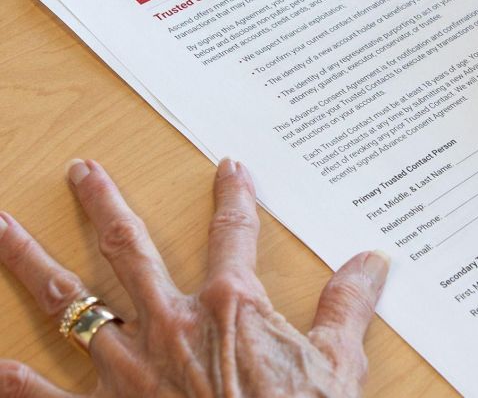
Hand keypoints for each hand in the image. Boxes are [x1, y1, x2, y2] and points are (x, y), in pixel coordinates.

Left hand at [0, 159, 388, 396]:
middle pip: (127, 248)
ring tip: (3, 225)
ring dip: (31, 262)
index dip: (234, 196)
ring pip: (69, 302)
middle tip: (81, 171)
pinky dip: (18, 380)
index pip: (233, 232)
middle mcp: (168, 324)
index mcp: (228, 307)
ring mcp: (126, 369)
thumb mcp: (337, 366)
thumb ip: (348, 307)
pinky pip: (46, 394)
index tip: (229, 169)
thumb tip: (373, 261)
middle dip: (102, 204)